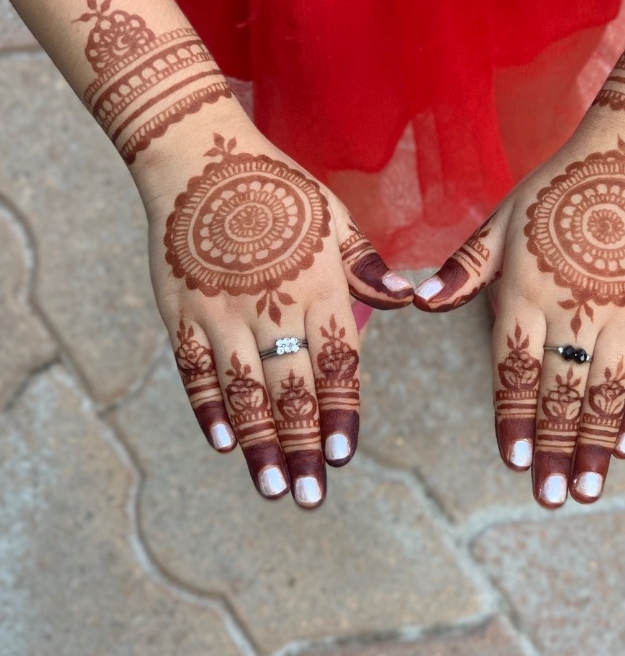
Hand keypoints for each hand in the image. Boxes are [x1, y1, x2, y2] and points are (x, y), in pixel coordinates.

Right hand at [137, 113, 413, 506]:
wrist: (202, 160)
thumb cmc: (280, 190)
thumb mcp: (334, 219)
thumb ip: (367, 267)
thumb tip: (411, 299)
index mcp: (316, 286)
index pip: (335, 362)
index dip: (341, 411)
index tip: (345, 455)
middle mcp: (270, 307)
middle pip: (290, 389)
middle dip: (304, 447)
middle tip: (312, 495)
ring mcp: (221, 312)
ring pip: (244, 391)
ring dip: (259, 443)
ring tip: (273, 486)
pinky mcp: (182, 312)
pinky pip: (194, 370)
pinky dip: (208, 408)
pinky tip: (221, 442)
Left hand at [414, 115, 624, 506]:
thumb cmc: (557, 191)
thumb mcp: (502, 220)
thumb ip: (465, 268)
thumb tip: (418, 300)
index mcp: (527, 289)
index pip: (515, 366)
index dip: (513, 416)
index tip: (513, 460)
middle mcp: (574, 307)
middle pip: (561, 390)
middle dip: (552, 447)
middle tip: (547, 497)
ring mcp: (621, 312)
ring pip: (605, 391)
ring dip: (592, 444)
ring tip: (585, 489)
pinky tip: (624, 446)